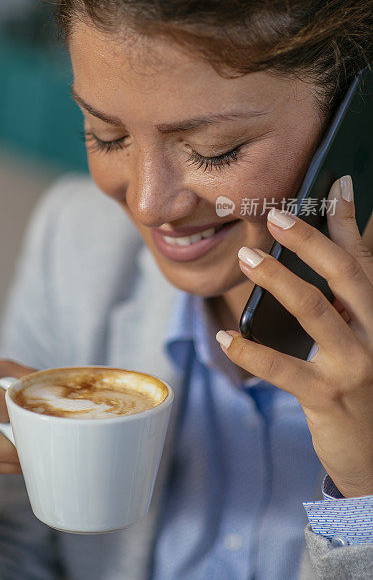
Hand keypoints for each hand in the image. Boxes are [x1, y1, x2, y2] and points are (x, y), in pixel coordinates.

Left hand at [215, 175, 372, 497]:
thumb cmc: (361, 384)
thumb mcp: (361, 334)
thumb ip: (345, 294)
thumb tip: (330, 245)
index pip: (363, 258)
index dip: (349, 219)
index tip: (335, 182)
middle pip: (343, 274)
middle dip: (310, 240)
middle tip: (276, 216)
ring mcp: (355, 365)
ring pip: (314, 311)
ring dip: (278, 279)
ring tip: (247, 257)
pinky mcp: (328, 397)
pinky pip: (283, 369)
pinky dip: (250, 352)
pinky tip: (222, 339)